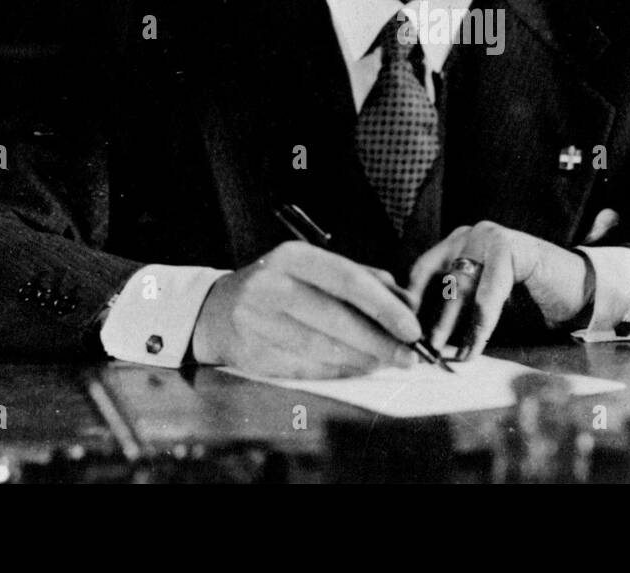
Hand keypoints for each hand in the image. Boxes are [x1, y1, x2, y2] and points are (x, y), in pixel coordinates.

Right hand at [190, 241, 423, 377]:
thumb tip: (407, 303)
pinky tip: (355, 370)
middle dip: (378, 341)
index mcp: (294, 257)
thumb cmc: (282, 287)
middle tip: (407, 356)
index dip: (384, 307)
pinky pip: (304, 369)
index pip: (347, 280)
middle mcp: (272, 285)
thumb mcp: (317, 270)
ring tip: (384, 363)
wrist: (218, 310)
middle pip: (336, 318)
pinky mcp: (251, 354)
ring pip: (321, 348)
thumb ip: (364, 281)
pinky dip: (336, 372)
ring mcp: (257, 321)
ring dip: (361, 360)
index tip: (411, 327)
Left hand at [407, 221, 593, 360]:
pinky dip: (481, 322)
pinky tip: (475, 345)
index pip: (422, 272)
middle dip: (431, 320)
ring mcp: (488, 237)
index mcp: (457, 244)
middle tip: (422, 352)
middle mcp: (469, 235)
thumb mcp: (482, 303)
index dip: (412, 302)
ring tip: (448, 355)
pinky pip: (489, 291)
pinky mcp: (509, 246)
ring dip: (452, 326)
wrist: (579, 290)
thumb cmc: (530, 301)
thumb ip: (457, 311)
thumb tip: (421, 339)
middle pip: (439, 281)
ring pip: (461, 286)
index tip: (404, 333)